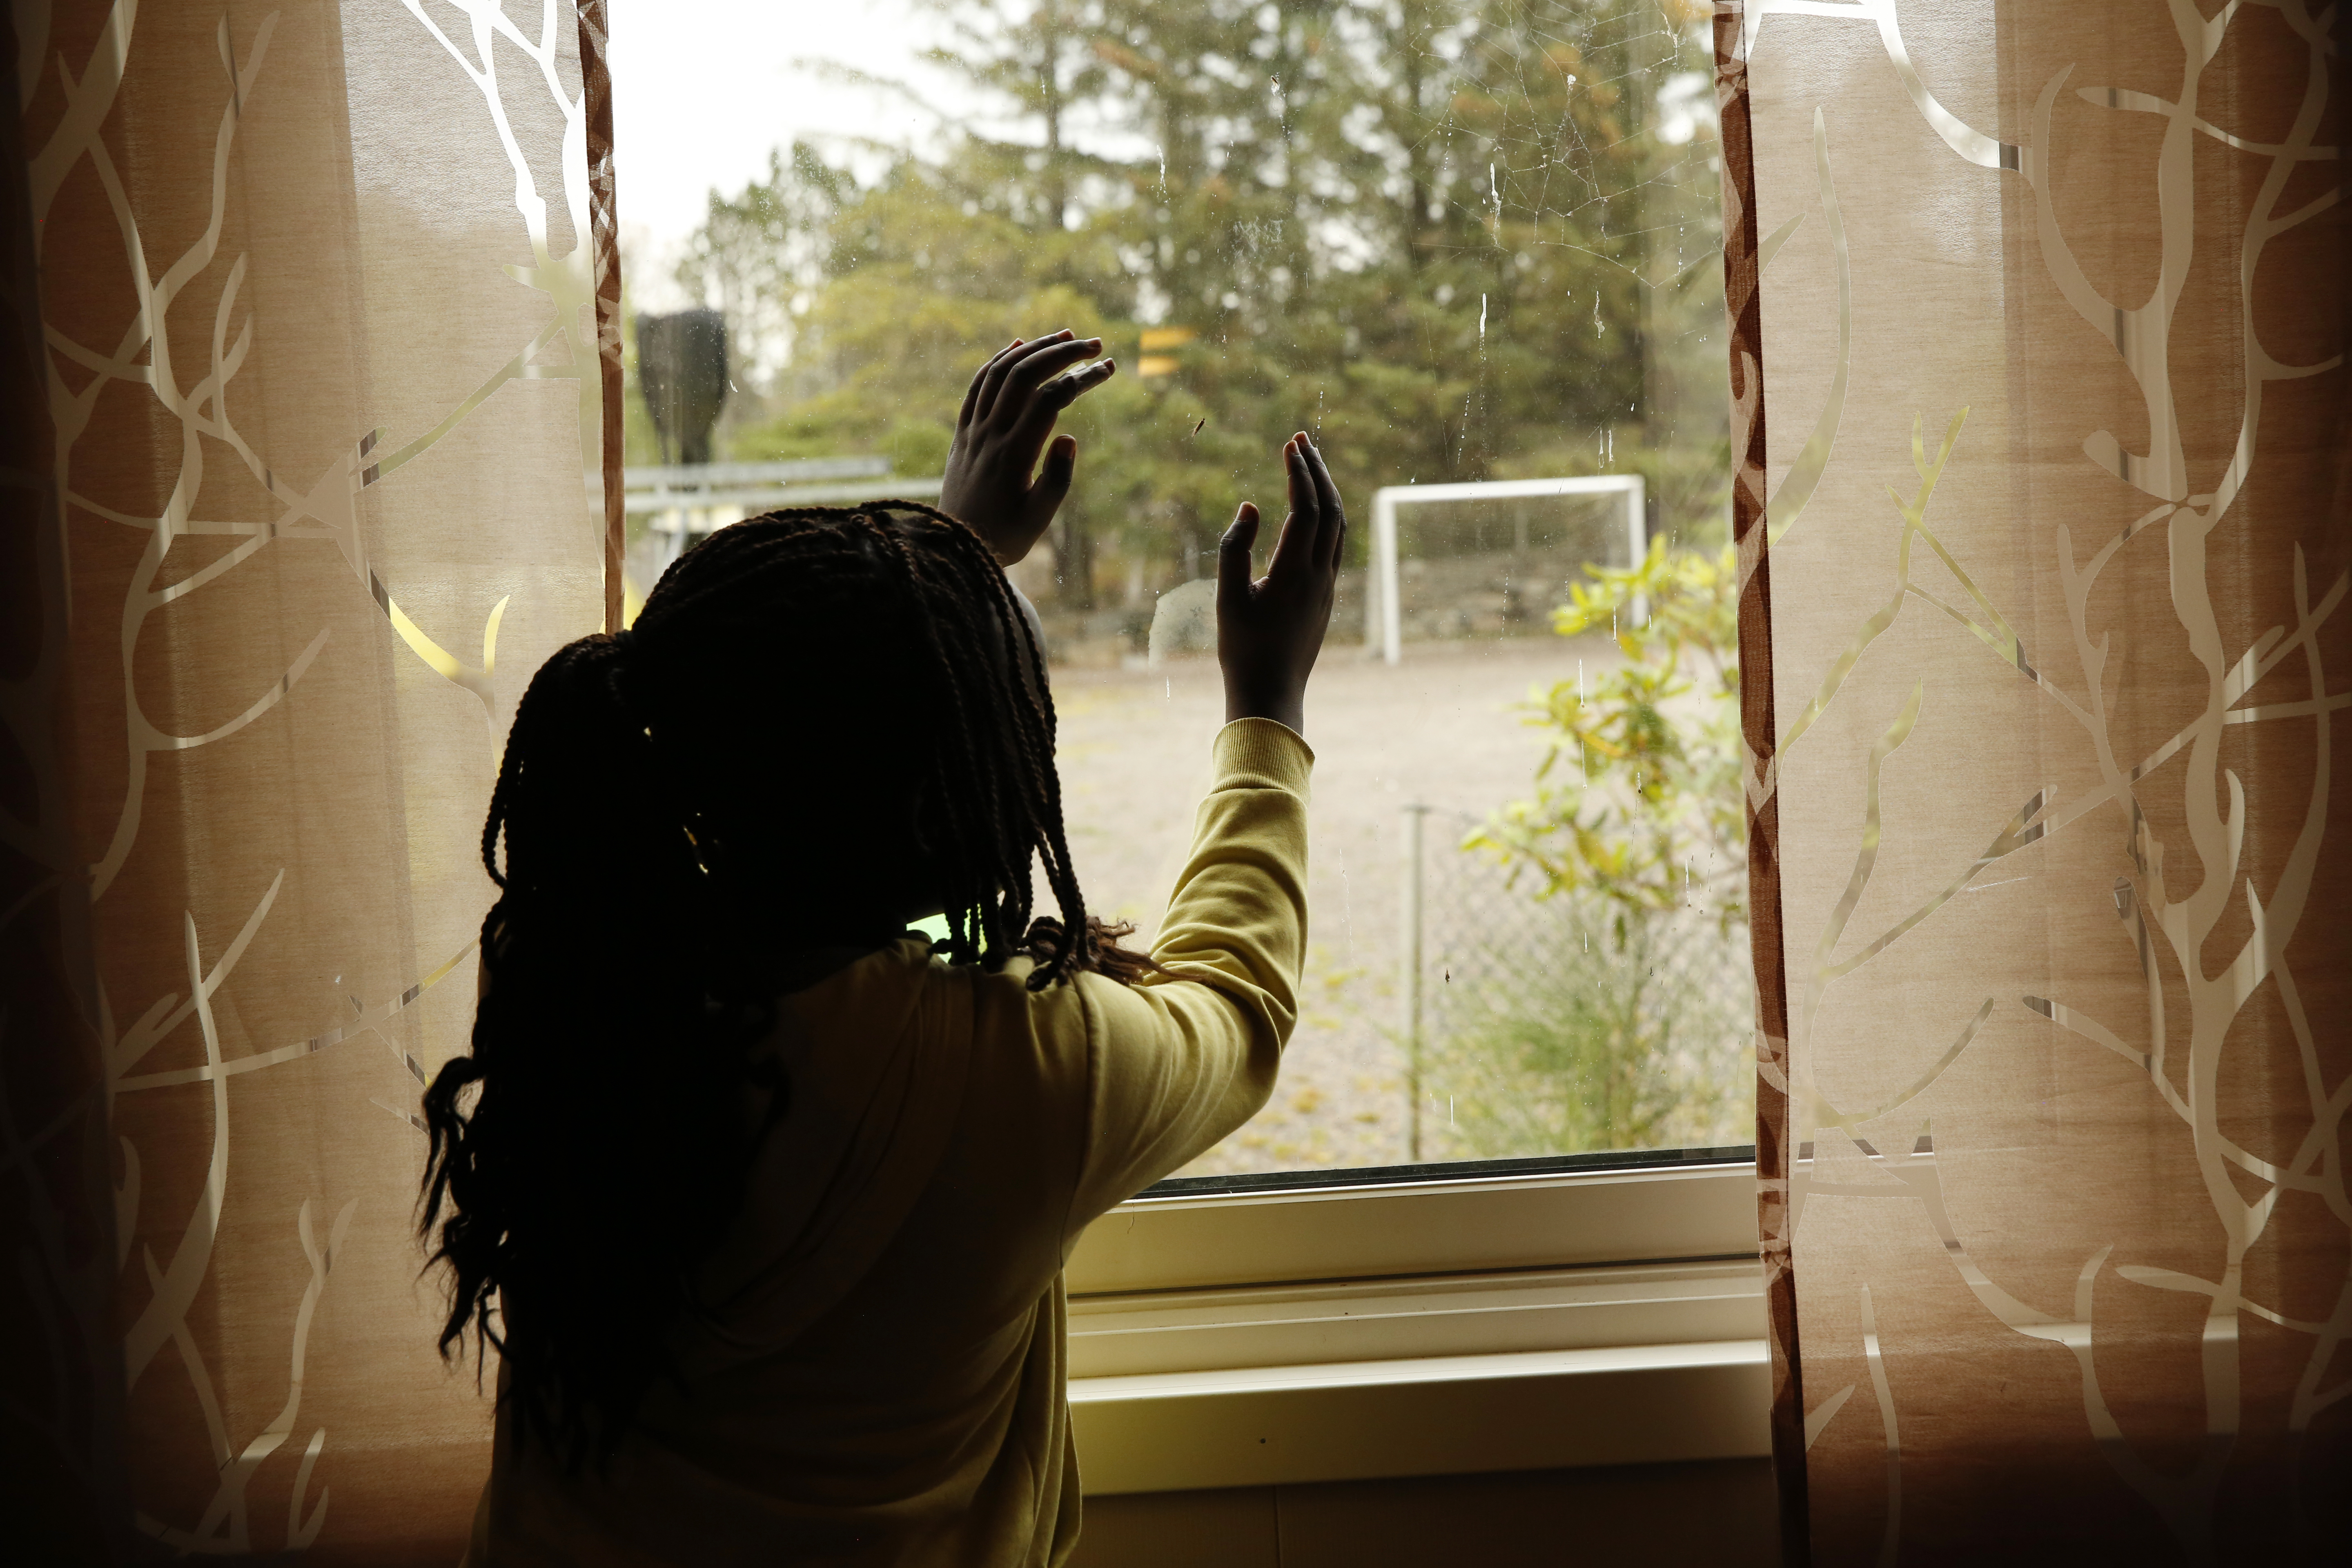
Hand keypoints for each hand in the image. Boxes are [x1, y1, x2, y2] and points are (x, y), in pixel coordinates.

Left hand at [939, 330, 1116, 564]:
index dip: (1082, 377)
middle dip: (1062, 351)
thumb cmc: (1004, 536)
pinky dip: (997, 360)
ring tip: (1063, 336)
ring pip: (1000, 373)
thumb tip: (1069, 437)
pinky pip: (977, 386)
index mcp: (1014, 454)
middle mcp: (990, 434)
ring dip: (1032, 348)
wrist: (955, 547)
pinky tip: (1017, 346)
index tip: (1109, 368)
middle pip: (1025, 374)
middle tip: (1094, 344)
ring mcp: (973, 430)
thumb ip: (1057, 478)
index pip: (1051, 399)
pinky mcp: (962, 432)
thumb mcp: (1038, 518)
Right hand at [1217, 433, 1345, 735]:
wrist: (1272, 694)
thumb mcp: (1227, 599)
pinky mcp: (1326, 596)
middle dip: (1317, 470)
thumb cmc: (1243, 651)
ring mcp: (1327, 586)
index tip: (1290, 443)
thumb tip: (1250, 506)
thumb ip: (1234, 549)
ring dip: (1327, 491)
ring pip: (1338, 526)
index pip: (1306, 509)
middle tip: (1301, 439)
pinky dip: (1328, 515)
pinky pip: (1336, 544)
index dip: (1300, 473)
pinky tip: (1315, 508)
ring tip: (1310, 464)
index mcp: (1294, 573)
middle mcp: (1319, 576)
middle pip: (1329, 509)